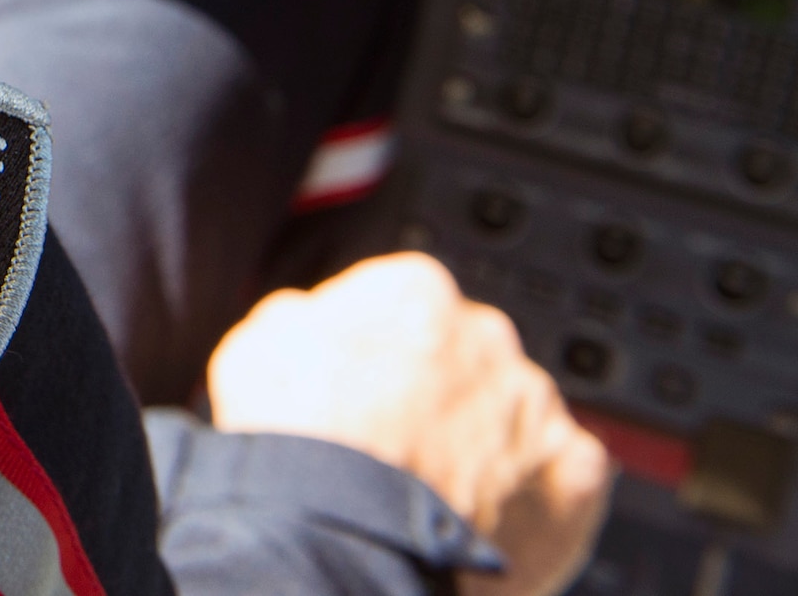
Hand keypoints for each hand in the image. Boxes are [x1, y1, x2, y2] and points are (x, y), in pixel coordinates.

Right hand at [206, 252, 613, 595]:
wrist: (342, 539)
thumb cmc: (296, 443)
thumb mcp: (255, 348)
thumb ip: (298, 318)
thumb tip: (308, 321)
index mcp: (415, 291)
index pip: (404, 305)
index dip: (376, 352)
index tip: (357, 390)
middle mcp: (487, 333)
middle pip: (464, 358)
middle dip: (436, 395)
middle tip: (392, 448)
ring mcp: (537, 404)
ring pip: (512, 416)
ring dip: (482, 444)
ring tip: (431, 495)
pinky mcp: (575, 473)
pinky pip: (561, 475)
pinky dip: (532, 496)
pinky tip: (484, 519)